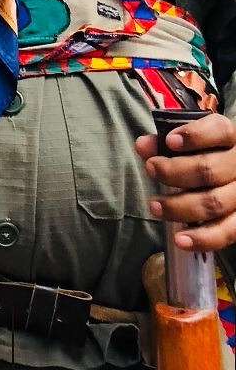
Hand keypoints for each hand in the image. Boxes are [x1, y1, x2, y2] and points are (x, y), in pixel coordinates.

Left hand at [136, 113, 235, 250]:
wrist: (232, 177)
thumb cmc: (205, 154)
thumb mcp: (190, 142)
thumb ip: (164, 141)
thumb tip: (143, 145)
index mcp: (230, 138)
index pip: (219, 131)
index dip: (194, 136)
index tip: (170, 142)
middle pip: (210, 170)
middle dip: (175, 172)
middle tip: (151, 169)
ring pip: (214, 202)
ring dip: (179, 207)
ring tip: (155, 206)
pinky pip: (228, 232)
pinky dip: (203, 238)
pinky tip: (180, 239)